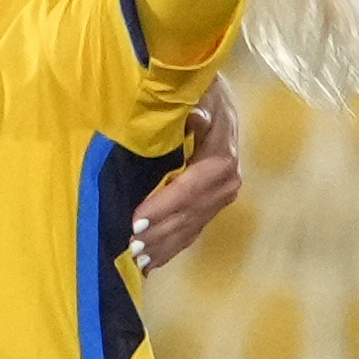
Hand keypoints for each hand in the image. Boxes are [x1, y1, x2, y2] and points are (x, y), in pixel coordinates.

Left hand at [130, 92, 245, 271]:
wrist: (222, 101)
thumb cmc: (204, 96)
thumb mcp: (201, 94)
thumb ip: (197, 108)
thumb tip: (195, 118)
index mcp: (221, 159)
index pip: (188, 189)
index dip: (162, 207)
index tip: (137, 222)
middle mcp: (226, 183)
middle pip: (188, 215)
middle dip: (159, 234)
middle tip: (131, 248)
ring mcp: (222, 197)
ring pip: (190, 228)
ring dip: (164, 247)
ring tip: (139, 262)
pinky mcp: (214, 205)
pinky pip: (193, 231)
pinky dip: (172, 248)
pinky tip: (153, 264)